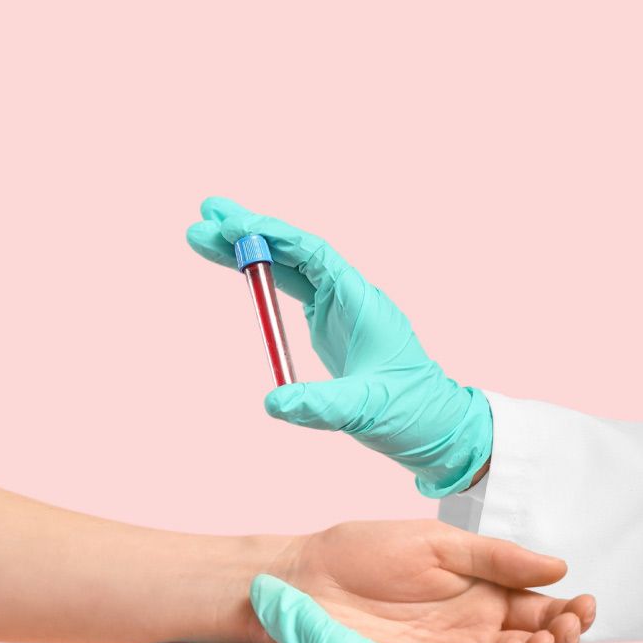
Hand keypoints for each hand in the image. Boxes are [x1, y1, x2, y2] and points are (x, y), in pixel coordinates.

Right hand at [188, 197, 491, 497]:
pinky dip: (261, 280)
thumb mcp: (363, 410)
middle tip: (205, 214)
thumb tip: (272, 401)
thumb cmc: (410, 413)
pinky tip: (238, 271)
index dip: (271, 235)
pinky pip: (291, 291)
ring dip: (249, 252)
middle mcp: (348, 296)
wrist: (436, 428)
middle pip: (293, 251)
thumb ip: (320, 404)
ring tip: (205, 238)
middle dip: (249, 233)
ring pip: (288, 268)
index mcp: (360, 301)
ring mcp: (338, 310)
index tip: (232, 226)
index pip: (310, 253)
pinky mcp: (330, 328)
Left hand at [259, 520, 593, 642]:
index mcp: (478, 600)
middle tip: (572, 623)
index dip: (563, 611)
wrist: (299, 579)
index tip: (583, 603)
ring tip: (550, 637)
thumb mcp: (436, 544)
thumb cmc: (358, 554)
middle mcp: (469, 637)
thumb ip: (494, 555)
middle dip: (559, 639)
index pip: (534, 611)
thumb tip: (558, 566)